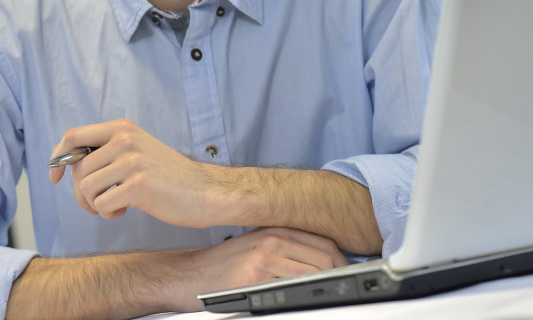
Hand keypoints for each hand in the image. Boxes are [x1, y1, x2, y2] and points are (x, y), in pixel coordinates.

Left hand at [49, 118, 221, 226]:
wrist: (204, 192)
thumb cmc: (168, 177)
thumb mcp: (137, 150)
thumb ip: (107, 150)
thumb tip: (68, 164)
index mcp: (123, 128)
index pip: (73, 136)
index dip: (58, 158)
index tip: (55, 177)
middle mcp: (125, 139)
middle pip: (78, 169)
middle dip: (81, 193)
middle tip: (97, 203)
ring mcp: (132, 161)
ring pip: (87, 188)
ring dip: (95, 205)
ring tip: (116, 206)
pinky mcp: (138, 185)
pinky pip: (102, 205)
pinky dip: (108, 214)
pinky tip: (125, 210)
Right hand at [166, 227, 349, 310]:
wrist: (186, 276)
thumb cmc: (220, 267)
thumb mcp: (255, 247)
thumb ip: (284, 250)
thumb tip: (318, 263)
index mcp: (274, 230)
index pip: (323, 243)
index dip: (342, 262)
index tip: (346, 276)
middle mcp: (272, 239)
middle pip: (325, 257)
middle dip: (339, 277)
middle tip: (341, 291)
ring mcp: (265, 256)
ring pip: (314, 272)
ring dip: (325, 288)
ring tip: (326, 299)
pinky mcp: (256, 276)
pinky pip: (293, 287)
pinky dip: (304, 296)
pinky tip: (302, 302)